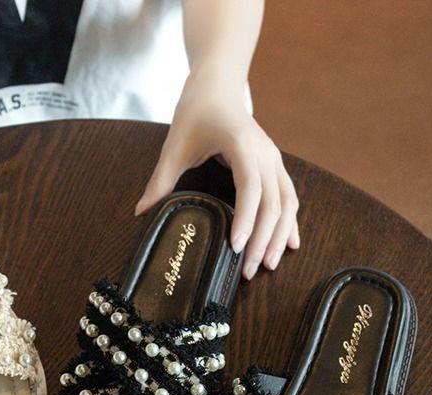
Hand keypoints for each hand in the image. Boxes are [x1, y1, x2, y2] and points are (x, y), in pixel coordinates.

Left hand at [136, 72, 298, 278]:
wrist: (217, 87)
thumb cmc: (196, 112)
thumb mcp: (174, 146)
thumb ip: (160, 181)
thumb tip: (140, 212)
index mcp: (241, 145)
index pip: (250, 189)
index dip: (246, 219)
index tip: (237, 247)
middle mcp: (264, 153)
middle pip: (272, 203)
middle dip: (263, 240)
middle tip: (250, 271)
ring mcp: (273, 159)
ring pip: (286, 202)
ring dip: (280, 236)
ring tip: (270, 265)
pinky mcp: (274, 165)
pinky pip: (288, 196)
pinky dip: (290, 222)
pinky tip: (291, 244)